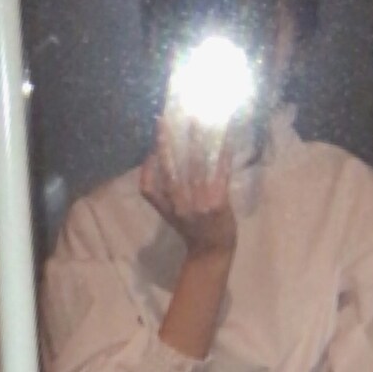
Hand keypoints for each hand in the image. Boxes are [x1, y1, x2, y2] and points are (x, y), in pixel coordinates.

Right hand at [139, 118, 237, 259]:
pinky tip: (227, 135)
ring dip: (195, 141)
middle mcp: (180, 206)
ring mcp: (199, 204)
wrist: (213, 250)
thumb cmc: (193, 230)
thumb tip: (161, 165)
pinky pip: (220, 171)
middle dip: (165, 145)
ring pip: (194, 167)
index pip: (147, 190)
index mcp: (166, 210)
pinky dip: (223, 152)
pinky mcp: (218, 202)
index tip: (148, 150)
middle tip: (163, 121)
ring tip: (195, 120)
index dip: (146, 170)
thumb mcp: (173, 217)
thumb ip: (166, 197)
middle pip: (170, 172)